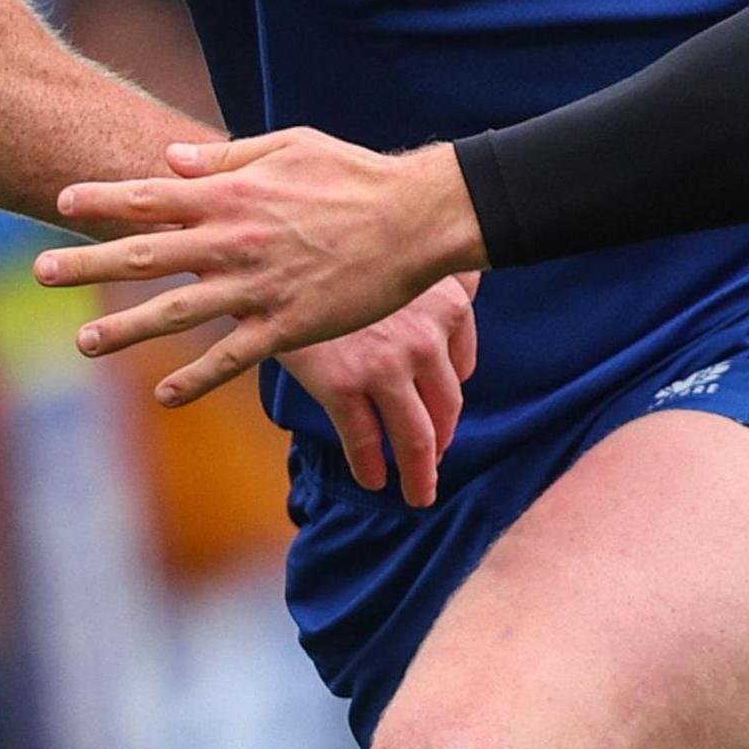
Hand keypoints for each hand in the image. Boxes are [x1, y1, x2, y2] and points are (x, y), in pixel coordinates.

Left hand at [42, 129, 483, 406]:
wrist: (413, 219)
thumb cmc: (355, 174)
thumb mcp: (290, 145)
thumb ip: (227, 154)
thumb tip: (171, 158)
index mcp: (232, 193)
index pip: (151, 198)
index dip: (103, 201)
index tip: (62, 203)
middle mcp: (233, 241)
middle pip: (145, 256)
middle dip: (88, 264)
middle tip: (42, 272)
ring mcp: (256, 287)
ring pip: (175, 313)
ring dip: (125, 330)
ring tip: (84, 343)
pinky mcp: (287, 325)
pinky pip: (230, 358)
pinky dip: (195, 379)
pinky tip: (166, 395)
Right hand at [277, 275, 479, 505]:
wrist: (276, 256)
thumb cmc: (339, 255)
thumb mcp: (403, 256)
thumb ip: (442, 276)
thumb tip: (472, 287)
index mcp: (448, 305)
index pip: (464, 366)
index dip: (449, 394)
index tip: (440, 412)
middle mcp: (426, 339)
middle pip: (446, 409)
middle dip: (442, 442)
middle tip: (436, 461)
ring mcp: (386, 365)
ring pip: (415, 437)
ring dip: (418, 474)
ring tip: (417, 494)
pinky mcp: (343, 385)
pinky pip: (364, 441)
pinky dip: (370, 468)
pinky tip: (374, 480)